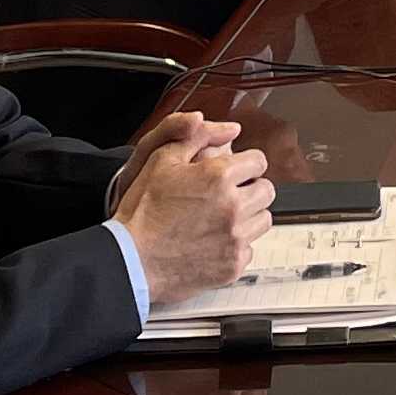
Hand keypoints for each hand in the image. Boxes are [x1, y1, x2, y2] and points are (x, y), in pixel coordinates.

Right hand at [114, 117, 275, 303]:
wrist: (130, 259)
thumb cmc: (142, 211)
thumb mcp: (162, 159)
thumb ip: (198, 137)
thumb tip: (229, 129)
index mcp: (219, 177)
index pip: (259, 161)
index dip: (245, 164)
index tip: (236, 172)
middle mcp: (233, 207)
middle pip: (266, 191)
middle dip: (251, 189)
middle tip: (229, 195)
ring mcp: (234, 239)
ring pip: (263, 220)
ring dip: (248, 216)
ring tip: (222, 219)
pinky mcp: (232, 265)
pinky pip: (249, 250)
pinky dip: (236, 246)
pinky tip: (214, 242)